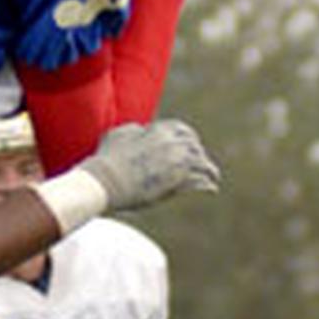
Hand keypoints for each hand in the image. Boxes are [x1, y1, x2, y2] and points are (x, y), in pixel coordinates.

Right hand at [78, 120, 220, 210]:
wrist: (105, 181)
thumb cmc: (107, 158)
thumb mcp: (118, 134)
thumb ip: (134, 129)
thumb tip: (141, 129)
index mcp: (160, 130)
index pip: (183, 130)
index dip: (188, 137)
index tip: (190, 144)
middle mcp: (173, 144)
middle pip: (195, 147)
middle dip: (199, 154)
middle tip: (201, 162)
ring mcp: (178, 163)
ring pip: (202, 164)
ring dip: (209, 169)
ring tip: (213, 176)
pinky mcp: (178, 182)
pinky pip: (200, 182)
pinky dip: (207, 185)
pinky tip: (211, 188)